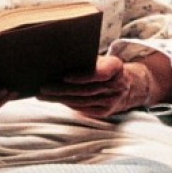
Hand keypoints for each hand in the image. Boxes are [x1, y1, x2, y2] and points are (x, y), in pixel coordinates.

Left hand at [36, 54, 151, 118]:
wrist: (128, 85)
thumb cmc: (106, 67)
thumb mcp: (102, 60)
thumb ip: (87, 61)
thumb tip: (58, 62)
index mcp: (117, 67)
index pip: (101, 73)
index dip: (83, 76)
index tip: (65, 76)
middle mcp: (117, 86)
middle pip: (86, 90)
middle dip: (62, 89)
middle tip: (43, 87)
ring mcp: (112, 101)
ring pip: (82, 101)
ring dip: (60, 99)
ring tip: (43, 95)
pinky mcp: (105, 112)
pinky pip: (84, 109)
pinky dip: (68, 104)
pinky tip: (56, 100)